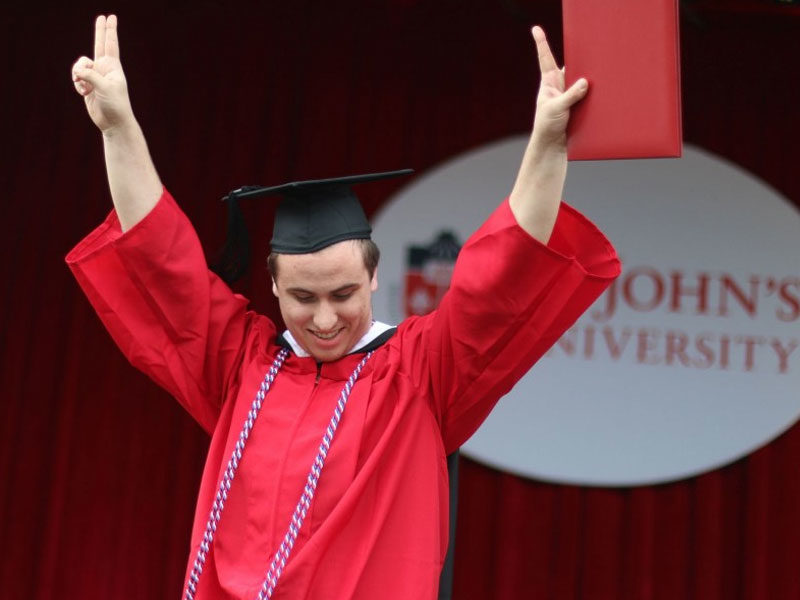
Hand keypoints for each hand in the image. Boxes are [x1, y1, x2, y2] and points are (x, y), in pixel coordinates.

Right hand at [71, 15, 133, 132]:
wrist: (113, 122)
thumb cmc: (115, 104)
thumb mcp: (104, 87)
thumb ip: (90, 75)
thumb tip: (77, 71)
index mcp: (113, 67)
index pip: (111, 44)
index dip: (110, 30)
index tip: (111, 17)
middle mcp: (104, 69)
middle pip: (99, 45)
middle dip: (100, 31)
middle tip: (101, 16)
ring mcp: (95, 76)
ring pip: (80, 64)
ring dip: (77, 73)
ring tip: (84, 85)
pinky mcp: (88, 85)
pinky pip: (76, 77)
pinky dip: (77, 84)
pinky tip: (84, 93)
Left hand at [530, 26, 587, 148]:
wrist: (552, 147)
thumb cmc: (547, 127)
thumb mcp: (556, 109)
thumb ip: (570, 95)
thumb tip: (584, 82)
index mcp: (548, 84)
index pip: (545, 59)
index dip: (541, 44)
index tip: (536, 29)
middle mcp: (558, 87)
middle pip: (569, 66)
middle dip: (577, 57)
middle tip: (588, 48)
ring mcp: (568, 96)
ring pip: (580, 80)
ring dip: (588, 78)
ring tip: (599, 71)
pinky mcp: (577, 106)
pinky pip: (587, 95)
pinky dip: (593, 93)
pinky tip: (603, 90)